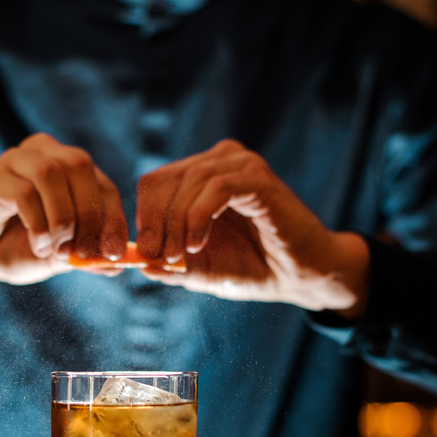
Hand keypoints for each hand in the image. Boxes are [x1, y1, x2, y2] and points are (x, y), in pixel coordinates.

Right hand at [0, 133, 127, 285]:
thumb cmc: (13, 249)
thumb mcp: (58, 258)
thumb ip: (86, 256)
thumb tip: (119, 263)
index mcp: (67, 170)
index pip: (104, 185)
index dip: (113, 219)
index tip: (114, 253)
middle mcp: (45, 155)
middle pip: (81, 166)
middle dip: (90, 215)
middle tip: (83, 253)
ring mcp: (18, 161)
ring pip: (53, 172)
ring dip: (62, 217)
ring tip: (55, 250)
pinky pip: (24, 191)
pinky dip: (38, 223)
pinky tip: (37, 245)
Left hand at [135, 140, 369, 318]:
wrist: (300, 276)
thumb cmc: (252, 268)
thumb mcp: (200, 269)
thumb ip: (169, 264)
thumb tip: (137, 263)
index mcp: (201, 176)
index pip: (155, 182)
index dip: (143, 216)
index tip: (146, 253)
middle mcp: (219, 161)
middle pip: (167, 179)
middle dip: (155, 222)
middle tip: (159, 257)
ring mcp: (240, 165)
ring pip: (189, 180)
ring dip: (176, 222)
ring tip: (179, 255)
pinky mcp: (259, 178)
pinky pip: (218, 187)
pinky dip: (199, 216)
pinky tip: (198, 244)